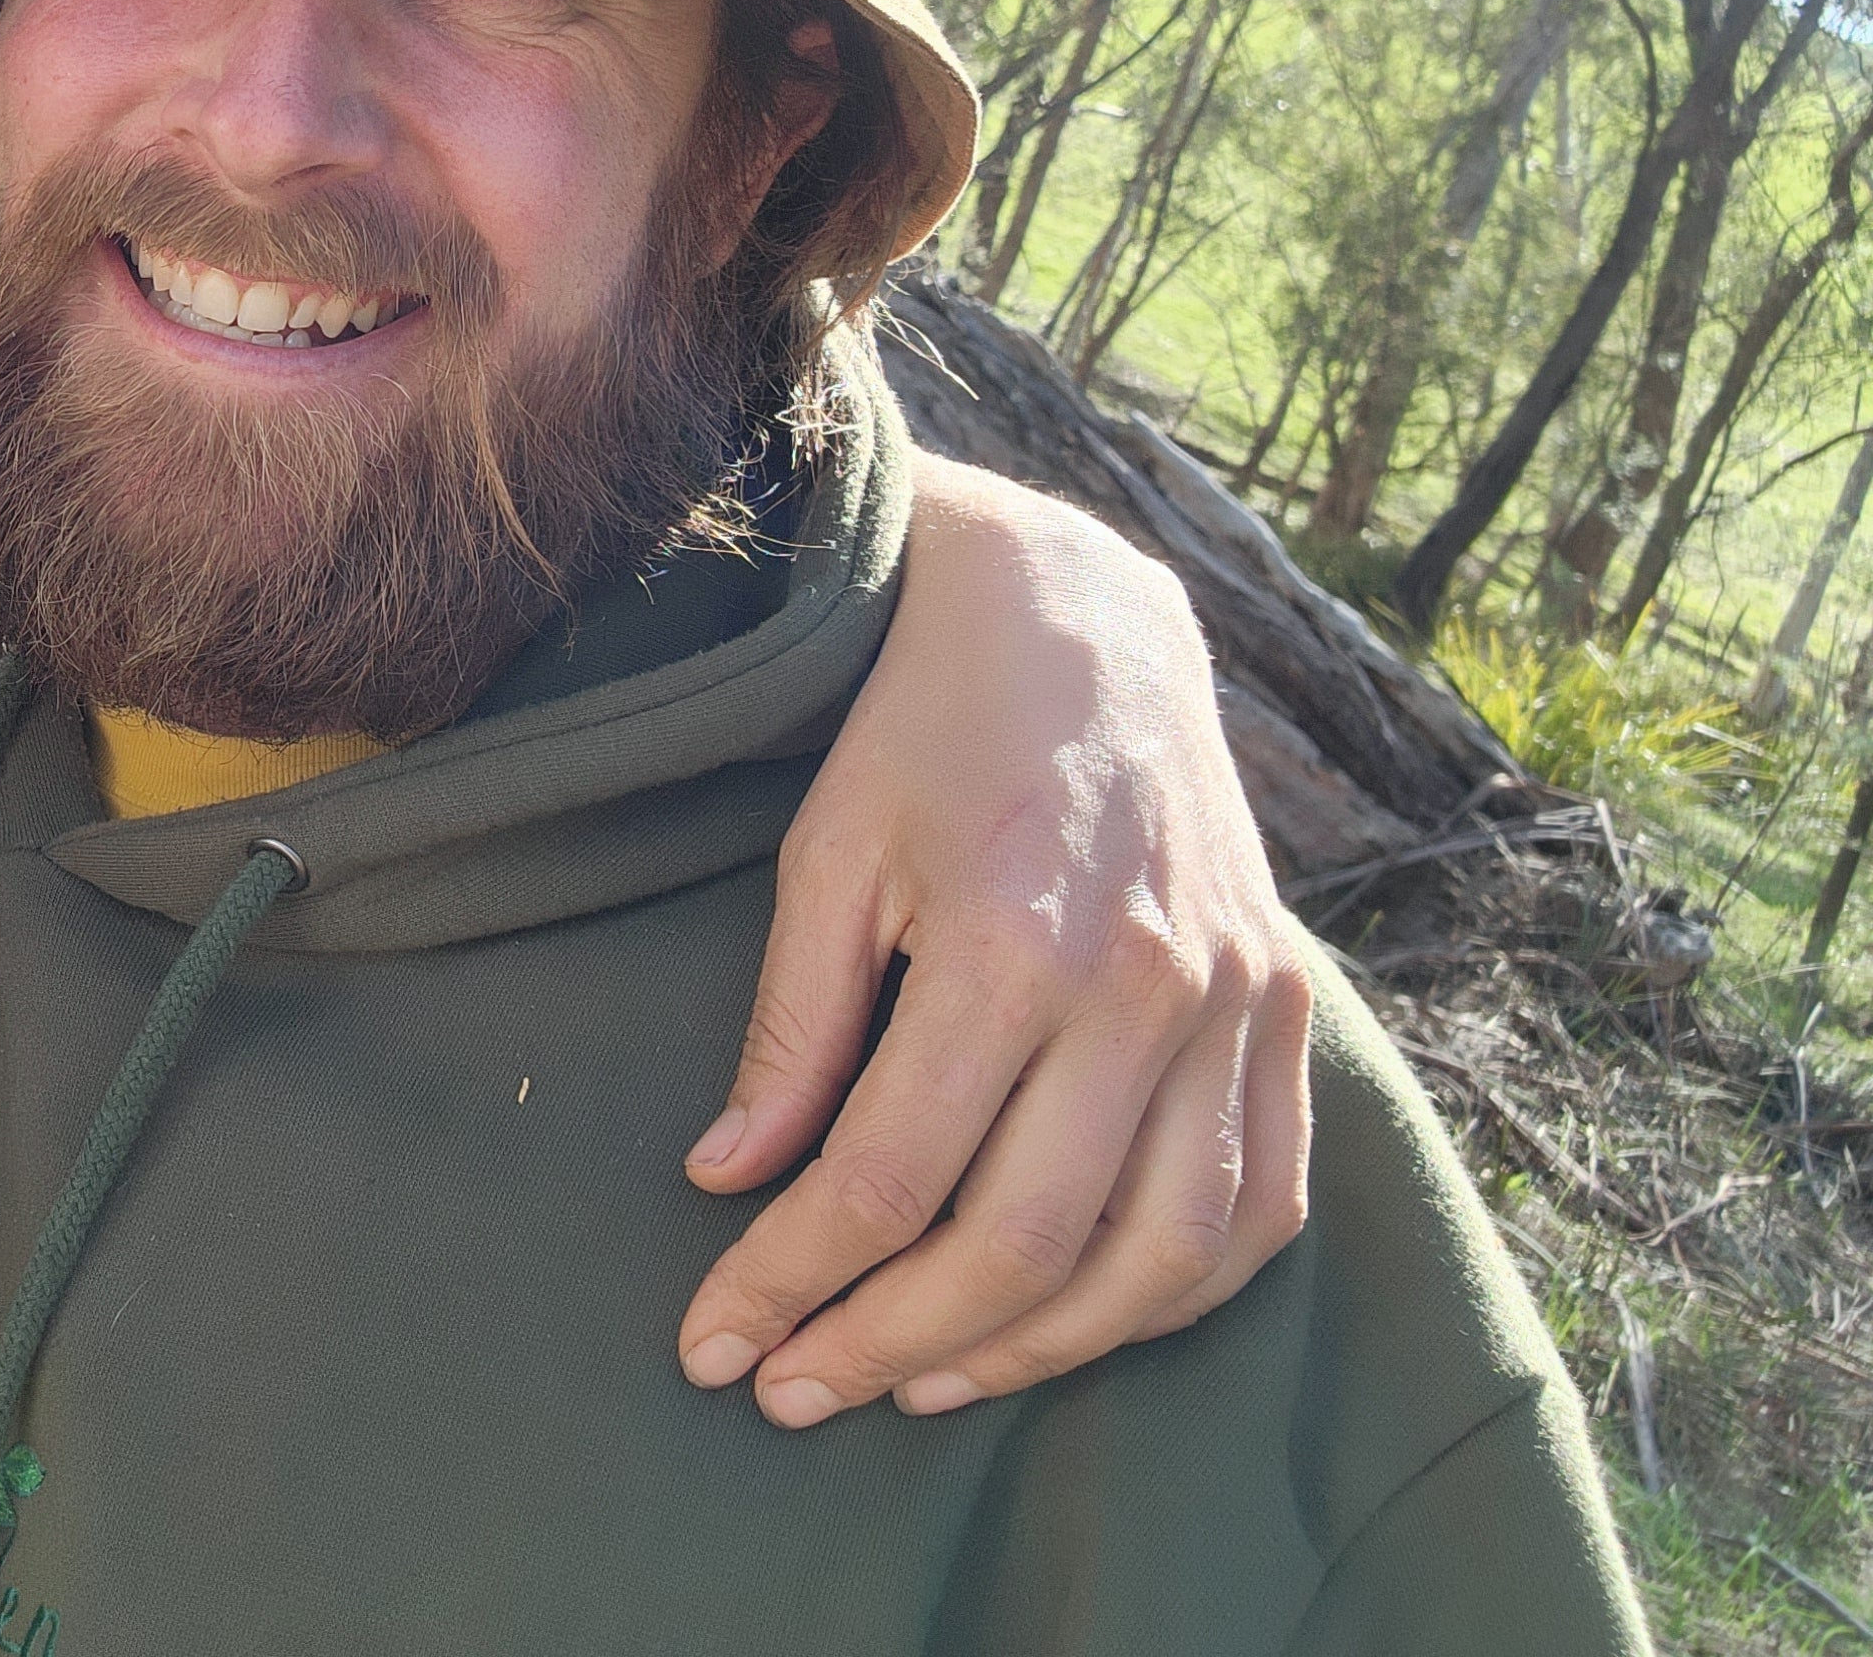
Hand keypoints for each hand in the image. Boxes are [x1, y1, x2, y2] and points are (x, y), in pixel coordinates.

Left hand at [675, 450, 1312, 1425]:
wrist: (1078, 612)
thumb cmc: (922, 727)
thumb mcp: (823, 854)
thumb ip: (790, 1030)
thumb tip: (730, 1181)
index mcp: (1012, 941)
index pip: (889, 1176)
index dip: (793, 1278)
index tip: (718, 1343)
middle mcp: (1146, 987)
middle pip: (1022, 1243)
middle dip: (892, 1342)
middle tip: (796, 1392)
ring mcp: (1235, 1000)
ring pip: (1158, 1258)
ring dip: (1034, 1351)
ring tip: (916, 1380)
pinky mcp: (1287, 1005)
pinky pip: (1260, 1205)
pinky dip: (1171, 1292)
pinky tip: (1072, 1323)